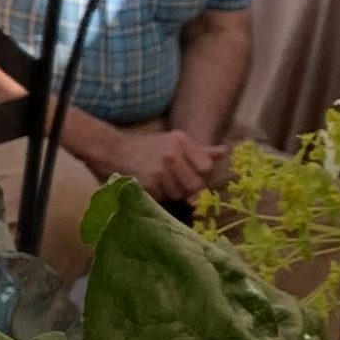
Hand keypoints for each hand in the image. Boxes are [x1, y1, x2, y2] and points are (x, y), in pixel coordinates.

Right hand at [92, 121, 212, 204]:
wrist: (115, 152)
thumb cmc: (149, 148)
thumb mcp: (175, 142)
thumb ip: (200, 150)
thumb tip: (224, 152)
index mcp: (181, 141)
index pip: (206, 167)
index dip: (201, 175)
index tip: (192, 174)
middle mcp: (171, 154)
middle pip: (195, 184)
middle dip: (188, 188)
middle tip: (177, 182)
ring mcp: (159, 170)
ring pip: (180, 195)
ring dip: (173, 193)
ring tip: (162, 182)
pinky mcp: (148, 184)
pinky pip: (164, 198)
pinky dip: (160, 196)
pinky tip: (152, 185)